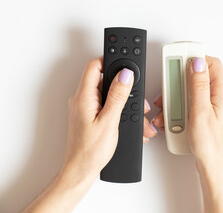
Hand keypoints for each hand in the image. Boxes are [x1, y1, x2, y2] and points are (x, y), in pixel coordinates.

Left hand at [64, 57, 156, 175]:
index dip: (110, 60)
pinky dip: (117, 110)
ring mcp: (85, 107)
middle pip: (104, 79)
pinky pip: (105, 105)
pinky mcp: (89, 115)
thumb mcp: (109, 121)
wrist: (81, 170)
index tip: (124, 64)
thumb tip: (125, 75)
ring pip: (107, 94)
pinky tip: (124, 120)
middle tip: (133, 96)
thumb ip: (117, 95)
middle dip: (123, 86)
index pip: (94, 66)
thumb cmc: (90, 151)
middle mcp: (82, 99)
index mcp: (84, 96)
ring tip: (132, 114)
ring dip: (123, 101)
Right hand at [152, 56, 222, 212]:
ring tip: (167, 110)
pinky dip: (181, 109)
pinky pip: (193, 106)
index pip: (212, 64)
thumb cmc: (211, 147)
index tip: (179, 58)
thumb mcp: (200, 113)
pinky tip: (173, 119)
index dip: (195, 58)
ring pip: (193, 93)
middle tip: (168, 88)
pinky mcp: (208, 118)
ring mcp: (215, 109)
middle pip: (199, 78)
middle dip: (180, 83)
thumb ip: (198, 86)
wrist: (215, 171)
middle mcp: (221, 100)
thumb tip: (197, 62)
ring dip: (177, 99)